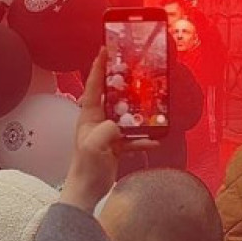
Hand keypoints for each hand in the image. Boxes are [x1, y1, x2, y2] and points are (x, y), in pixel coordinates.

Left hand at [60, 50, 151, 212]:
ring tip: (153, 104)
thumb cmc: (85, 167)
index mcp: (88, 115)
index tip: (104, 50)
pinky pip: (133, 138)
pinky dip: (144, 139)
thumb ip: (107, 129)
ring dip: (139, 113)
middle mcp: (97, 120)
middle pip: (112, 96)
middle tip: (137, 71)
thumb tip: (121, 124)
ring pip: (126, 116)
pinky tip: (156, 141)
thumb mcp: (94, 144)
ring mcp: (108, 133)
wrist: (86, 190)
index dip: (98, 67)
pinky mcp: (116, 146)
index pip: (94, 86)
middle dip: (124, 84)